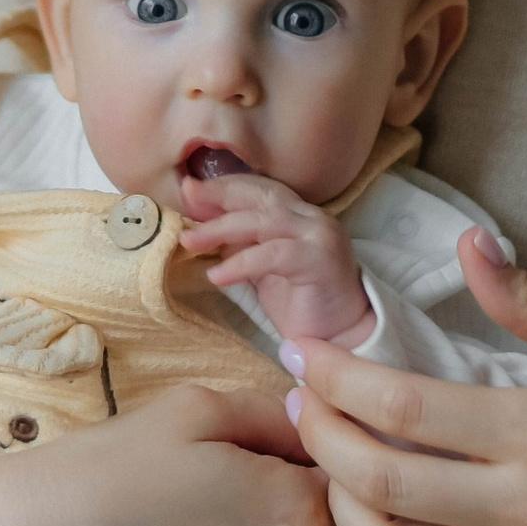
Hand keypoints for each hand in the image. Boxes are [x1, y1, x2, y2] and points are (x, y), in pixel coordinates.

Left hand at [179, 166, 370, 346]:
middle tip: (186, 197)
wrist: (340, 338)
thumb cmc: (301, 304)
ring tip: (190, 241)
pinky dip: (241, 263)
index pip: (260, 188)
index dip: (224, 187)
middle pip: (261, 195)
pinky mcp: (321, 260)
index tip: (189, 189)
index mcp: (300, 214)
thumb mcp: (262, 267)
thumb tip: (200, 226)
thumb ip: (241, 243)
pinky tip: (216, 275)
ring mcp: (320, 236)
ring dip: (221, 228)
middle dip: (220, 194)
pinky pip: (273, 255)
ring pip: (265, 220)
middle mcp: (312, 218)